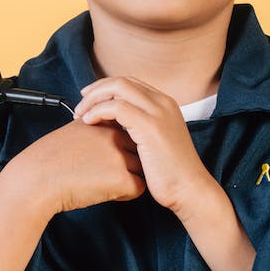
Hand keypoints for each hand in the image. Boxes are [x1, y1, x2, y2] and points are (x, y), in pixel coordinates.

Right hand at [9, 119, 146, 215]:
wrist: (36, 180)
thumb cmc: (49, 160)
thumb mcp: (72, 132)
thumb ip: (93, 129)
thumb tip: (107, 136)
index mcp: (101, 122)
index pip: (128, 130)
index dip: (120, 145)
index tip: (104, 157)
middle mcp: (113, 135)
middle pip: (138, 148)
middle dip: (129, 160)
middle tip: (106, 171)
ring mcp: (119, 156)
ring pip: (141, 167)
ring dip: (128, 177)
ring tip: (104, 182)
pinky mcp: (121, 178)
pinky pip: (139, 187)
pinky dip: (125, 194)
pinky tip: (106, 192)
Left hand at [73, 77, 216, 215]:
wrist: (189, 189)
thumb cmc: (170, 173)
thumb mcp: (155, 141)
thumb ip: (139, 126)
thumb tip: (114, 122)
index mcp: (165, 103)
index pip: (129, 83)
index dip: (105, 88)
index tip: (89, 99)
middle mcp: (162, 102)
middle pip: (121, 81)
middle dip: (96, 90)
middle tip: (80, 105)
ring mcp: (157, 112)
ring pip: (117, 88)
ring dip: (94, 99)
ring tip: (80, 115)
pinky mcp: (150, 126)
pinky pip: (116, 107)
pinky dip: (98, 111)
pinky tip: (88, 123)